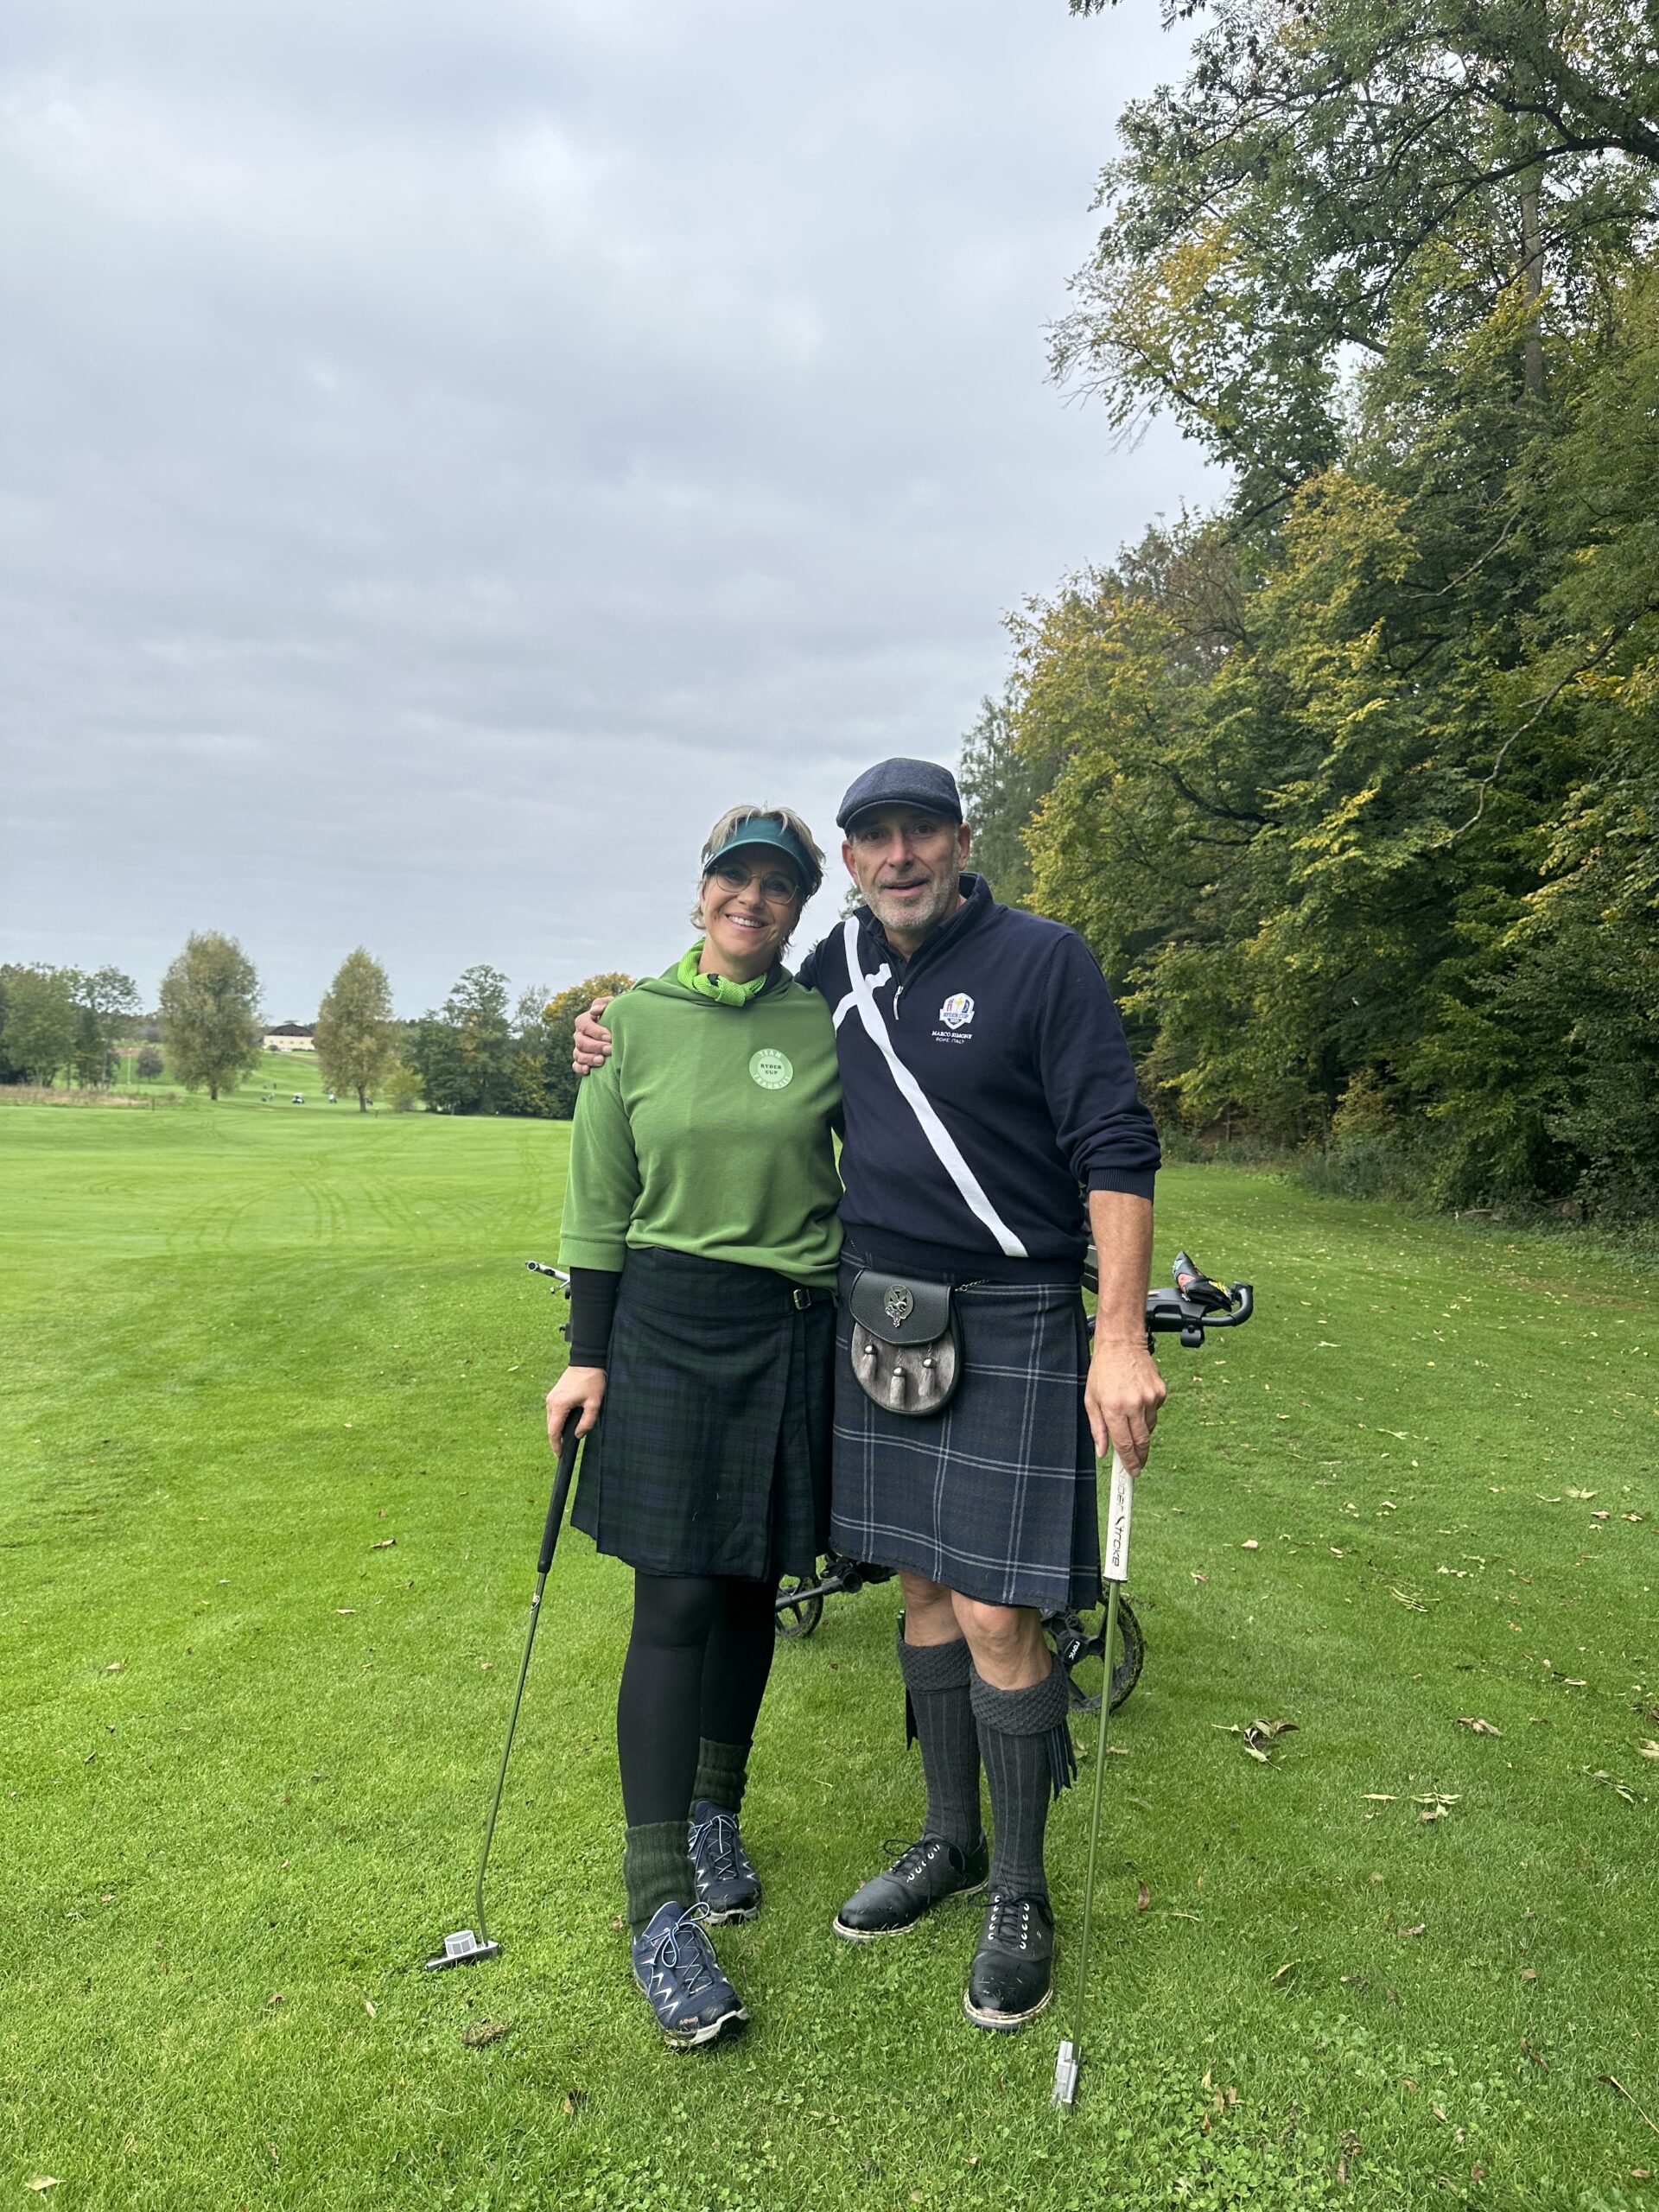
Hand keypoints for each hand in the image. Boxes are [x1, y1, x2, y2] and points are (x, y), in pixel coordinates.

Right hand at [546, 1365, 605, 1452]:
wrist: (586, 1362)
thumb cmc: (592, 1382)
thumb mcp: (594, 1404)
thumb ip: (587, 1422)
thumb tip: (578, 1435)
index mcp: (559, 1405)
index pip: (553, 1431)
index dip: (556, 1446)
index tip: (560, 1455)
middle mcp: (551, 1402)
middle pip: (551, 1427)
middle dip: (556, 1440)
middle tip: (565, 1450)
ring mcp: (551, 1398)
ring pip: (551, 1420)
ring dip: (557, 1430)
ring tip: (567, 1439)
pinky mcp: (554, 1395)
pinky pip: (554, 1413)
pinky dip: (558, 1421)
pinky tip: (567, 1425)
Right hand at [572, 996, 615, 1074]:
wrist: (617, 1029)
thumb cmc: (614, 1015)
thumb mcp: (611, 1005)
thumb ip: (603, 1003)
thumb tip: (595, 1011)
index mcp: (583, 1021)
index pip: (584, 1025)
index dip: (596, 1032)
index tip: (610, 1037)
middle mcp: (579, 1035)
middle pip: (581, 1042)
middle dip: (596, 1046)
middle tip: (610, 1049)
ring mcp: (579, 1048)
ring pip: (578, 1055)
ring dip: (589, 1059)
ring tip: (602, 1061)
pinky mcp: (581, 1060)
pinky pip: (576, 1066)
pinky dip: (580, 1069)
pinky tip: (588, 1071)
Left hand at [1084, 1335, 1164, 1472]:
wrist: (1122, 1343)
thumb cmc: (1103, 1370)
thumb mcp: (1091, 1399)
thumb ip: (1097, 1428)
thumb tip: (1103, 1451)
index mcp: (1114, 1408)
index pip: (1124, 1444)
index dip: (1129, 1462)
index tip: (1132, 1472)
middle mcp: (1134, 1404)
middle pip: (1142, 1441)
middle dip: (1140, 1456)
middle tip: (1138, 1464)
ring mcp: (1150, 1398)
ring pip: (1150, 1428)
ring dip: (1141, 1431)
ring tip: (1130, 1418)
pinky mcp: (1160, 1391)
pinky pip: (1155, 1412)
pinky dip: (1147, 1413)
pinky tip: (1137, 1400)